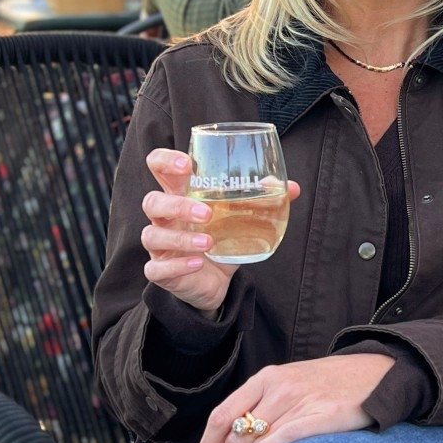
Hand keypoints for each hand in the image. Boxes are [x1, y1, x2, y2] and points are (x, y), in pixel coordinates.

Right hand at [141, 149, 299, 312]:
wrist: (216, 283)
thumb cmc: (222, 240)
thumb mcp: (241, 218)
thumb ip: (262, 200)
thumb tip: (291, 187)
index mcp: (180, 195)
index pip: (158, 166)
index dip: (165, 160)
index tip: (186, 164)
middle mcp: (165, 218)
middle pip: (152, 201)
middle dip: (177, 205)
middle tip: (207, 213)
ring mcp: (159, 245)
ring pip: (152, 234)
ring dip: (180, 238)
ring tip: (208, 242)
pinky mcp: (161, 271)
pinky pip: (156, 268)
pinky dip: (176, 266)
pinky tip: (196, 264)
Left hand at [198, 354, 395, 442]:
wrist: (376, 373)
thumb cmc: (331, 384)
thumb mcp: (291, 382)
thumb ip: (265, 403)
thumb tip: (239, 440)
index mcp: (266, 378)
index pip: (222, 413)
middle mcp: (278, 388)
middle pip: (235, 431)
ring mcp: (300, 400)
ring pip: (255, 438)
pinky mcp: (322, 415)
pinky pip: (283, 437)